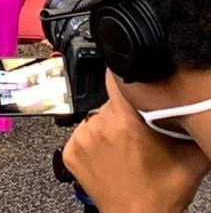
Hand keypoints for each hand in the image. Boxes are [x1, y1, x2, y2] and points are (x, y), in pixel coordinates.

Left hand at [62, 73, 209, 212]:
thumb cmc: (160, 193)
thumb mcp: (190, 157)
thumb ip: (193, 126)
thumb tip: (203, 103)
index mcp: (125, 121)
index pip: (118, 78)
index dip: (127, 75)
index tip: (134, 79)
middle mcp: (99, 126)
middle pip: (111, 100)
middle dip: (125, 110)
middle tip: (139, 129)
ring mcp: (82, 138)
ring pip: (97, 116)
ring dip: (109, 125)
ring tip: (125, 146)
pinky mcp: (71, 151)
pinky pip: (82, 133)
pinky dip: (94, 140)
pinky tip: (110, 154)